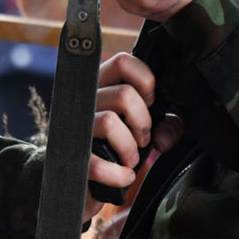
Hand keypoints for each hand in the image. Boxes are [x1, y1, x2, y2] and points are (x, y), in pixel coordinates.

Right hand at [84, 53, 182, 218]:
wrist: (73, 176)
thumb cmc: (110, 143)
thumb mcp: (136, 126)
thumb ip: (162, 125)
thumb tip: (168, 134)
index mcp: (101, 84)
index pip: (122, 61)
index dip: (144, 79)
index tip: (150, 100)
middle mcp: (84, 100)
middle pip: (123, 95)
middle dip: (142, 121)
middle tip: (143, 138)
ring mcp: (74, 127)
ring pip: (109, 122)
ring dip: (129, 147)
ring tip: (131, 159)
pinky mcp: (70, 156)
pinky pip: (95, 163)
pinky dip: (117, 174)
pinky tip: (123, 176)